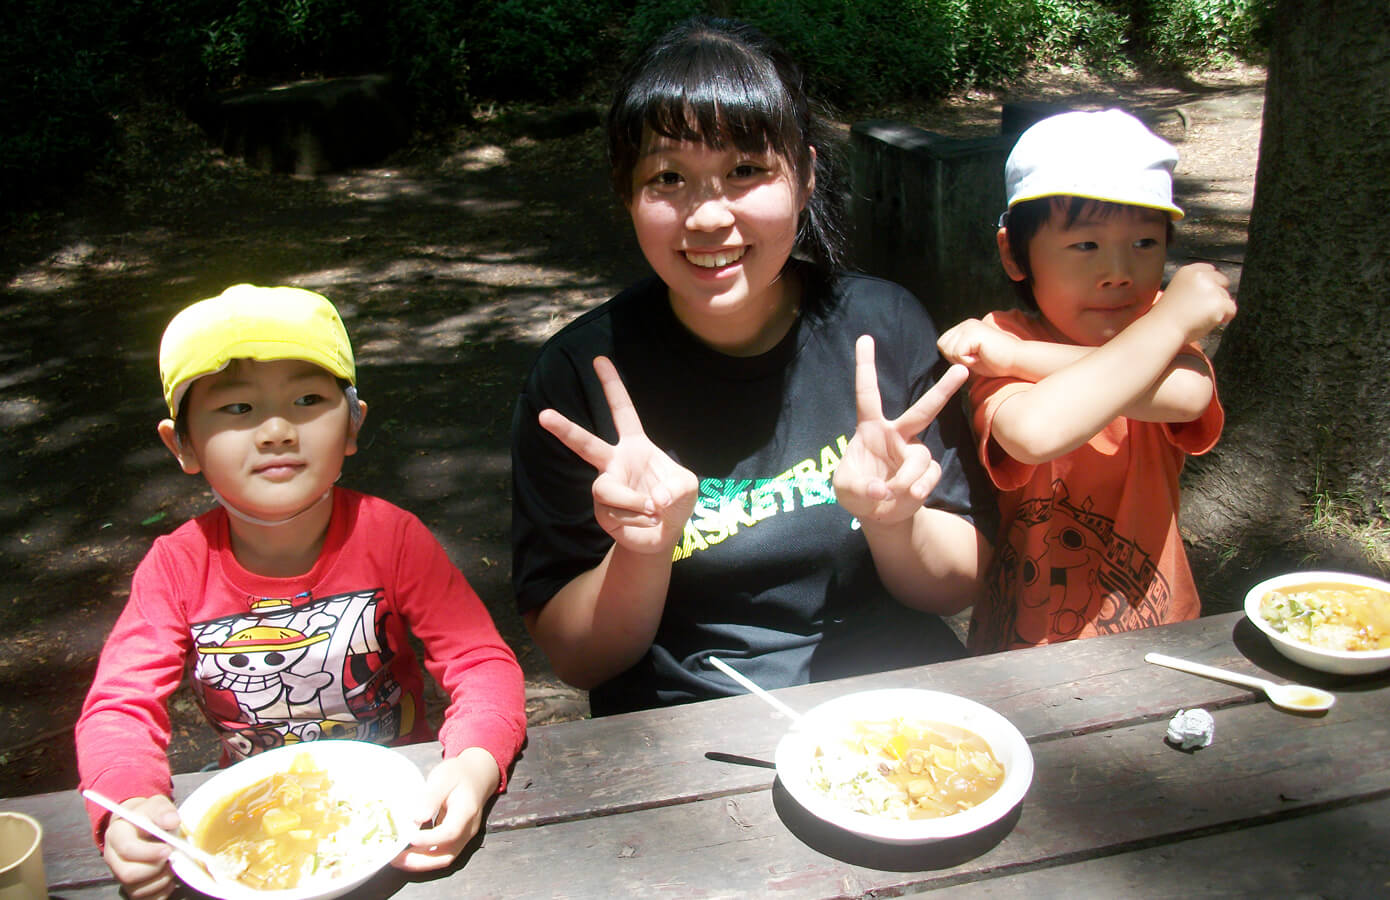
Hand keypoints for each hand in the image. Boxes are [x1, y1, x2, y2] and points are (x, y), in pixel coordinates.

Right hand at [100, 795, 179, 899]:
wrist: (141, 825)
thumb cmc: (148, 816)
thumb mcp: (155, 805)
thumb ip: (162, 810)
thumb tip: (172, 821)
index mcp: (116, 836)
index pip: (127, 849)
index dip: (149, 852)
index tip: (168, 849)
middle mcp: (114, 858)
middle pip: (128, 874)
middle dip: (155, 868)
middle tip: (172, 858)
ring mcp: (121, 874)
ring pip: (136, 889)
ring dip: (161, 880)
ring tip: (172, 866)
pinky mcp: (131, 887)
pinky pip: (144, 899)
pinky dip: (160, 893)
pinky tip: (169, 880)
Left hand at [393, 748, 500, 871]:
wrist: (477, 775)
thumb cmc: (458, 774)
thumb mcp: (444, 777)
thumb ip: (431, 797)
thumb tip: (416, 817)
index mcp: (466, 811)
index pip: (450, 832)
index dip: (429, 839)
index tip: (409, 837)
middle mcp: (468, 829)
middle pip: (447, 855)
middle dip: (421, 861)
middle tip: (397, 859)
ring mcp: (464, 836)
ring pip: (445, 858)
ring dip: (421, 863)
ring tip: (399, 860)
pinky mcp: (457, 839)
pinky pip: (442, 854)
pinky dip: (425, 857)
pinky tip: (408, 853)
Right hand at [538, 356, 697, 554]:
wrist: (663, 534)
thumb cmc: (673, 501)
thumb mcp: (687, 486)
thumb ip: (676, 486)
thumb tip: (653, 498)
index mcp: (635, 445)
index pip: (622, 410)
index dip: (612, 385)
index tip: (599, 360)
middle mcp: (615, 462)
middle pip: (586, 444)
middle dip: (565, 429)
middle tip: (543, 415)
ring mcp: (606, 486)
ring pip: (606, 488)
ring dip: (633, 501)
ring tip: (653, 511)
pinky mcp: (602, 511)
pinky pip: (617, 512)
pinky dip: (640, 519)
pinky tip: (649, 521)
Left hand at [833, 336, 968, 526]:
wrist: (878, 514)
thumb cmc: (857, 491)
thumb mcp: (844, 488)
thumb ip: (858, 486)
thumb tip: (882, 488)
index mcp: (870, 428)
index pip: (867, 393)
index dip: (865, 366)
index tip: (865, 338)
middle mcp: (897, 435)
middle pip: (923, 410)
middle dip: (943, 390)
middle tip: (961, 369)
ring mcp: (914, 453)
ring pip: (921, 458)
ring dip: (907, 478)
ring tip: (894, 493)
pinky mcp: (926, 473)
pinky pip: (929, 476)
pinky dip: (919, 487)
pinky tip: (912, 495)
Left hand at [937, 318, 1020, 377]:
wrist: (1018, 361)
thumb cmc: (997, 362)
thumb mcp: (971, 356)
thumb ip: (956, 352)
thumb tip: (941, 351)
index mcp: (965, 327)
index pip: (942, 343)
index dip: (953, 356)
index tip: (972, 357)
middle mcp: (966, 323)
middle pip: (943, 346)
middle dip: (956, 358)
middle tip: (976, 358)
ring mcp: (970, 326)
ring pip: (949, 350)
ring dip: (963, 360)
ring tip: (980, 356)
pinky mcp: (974, 333)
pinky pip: (958, 354)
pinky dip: (969, 362)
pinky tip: (982, 357)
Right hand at [1153, 263, 1236, 343]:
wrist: (1163, 328)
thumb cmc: (1168, 315)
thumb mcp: (1178, 291)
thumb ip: (1196, 286)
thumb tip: (1219, 291)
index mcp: (1188, 271)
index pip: (1210, 269)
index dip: (1211, 283)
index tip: (1203, 295)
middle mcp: (1201, 276)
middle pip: (1223, 281)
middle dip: (1217, 294)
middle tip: (1202, 308)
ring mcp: (1211, 289)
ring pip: (1227, 297)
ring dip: (1218, 308)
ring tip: (1199, 317)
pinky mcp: (1219, 303)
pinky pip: (1232, 310)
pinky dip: (1224, 318)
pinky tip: (1209, 321)